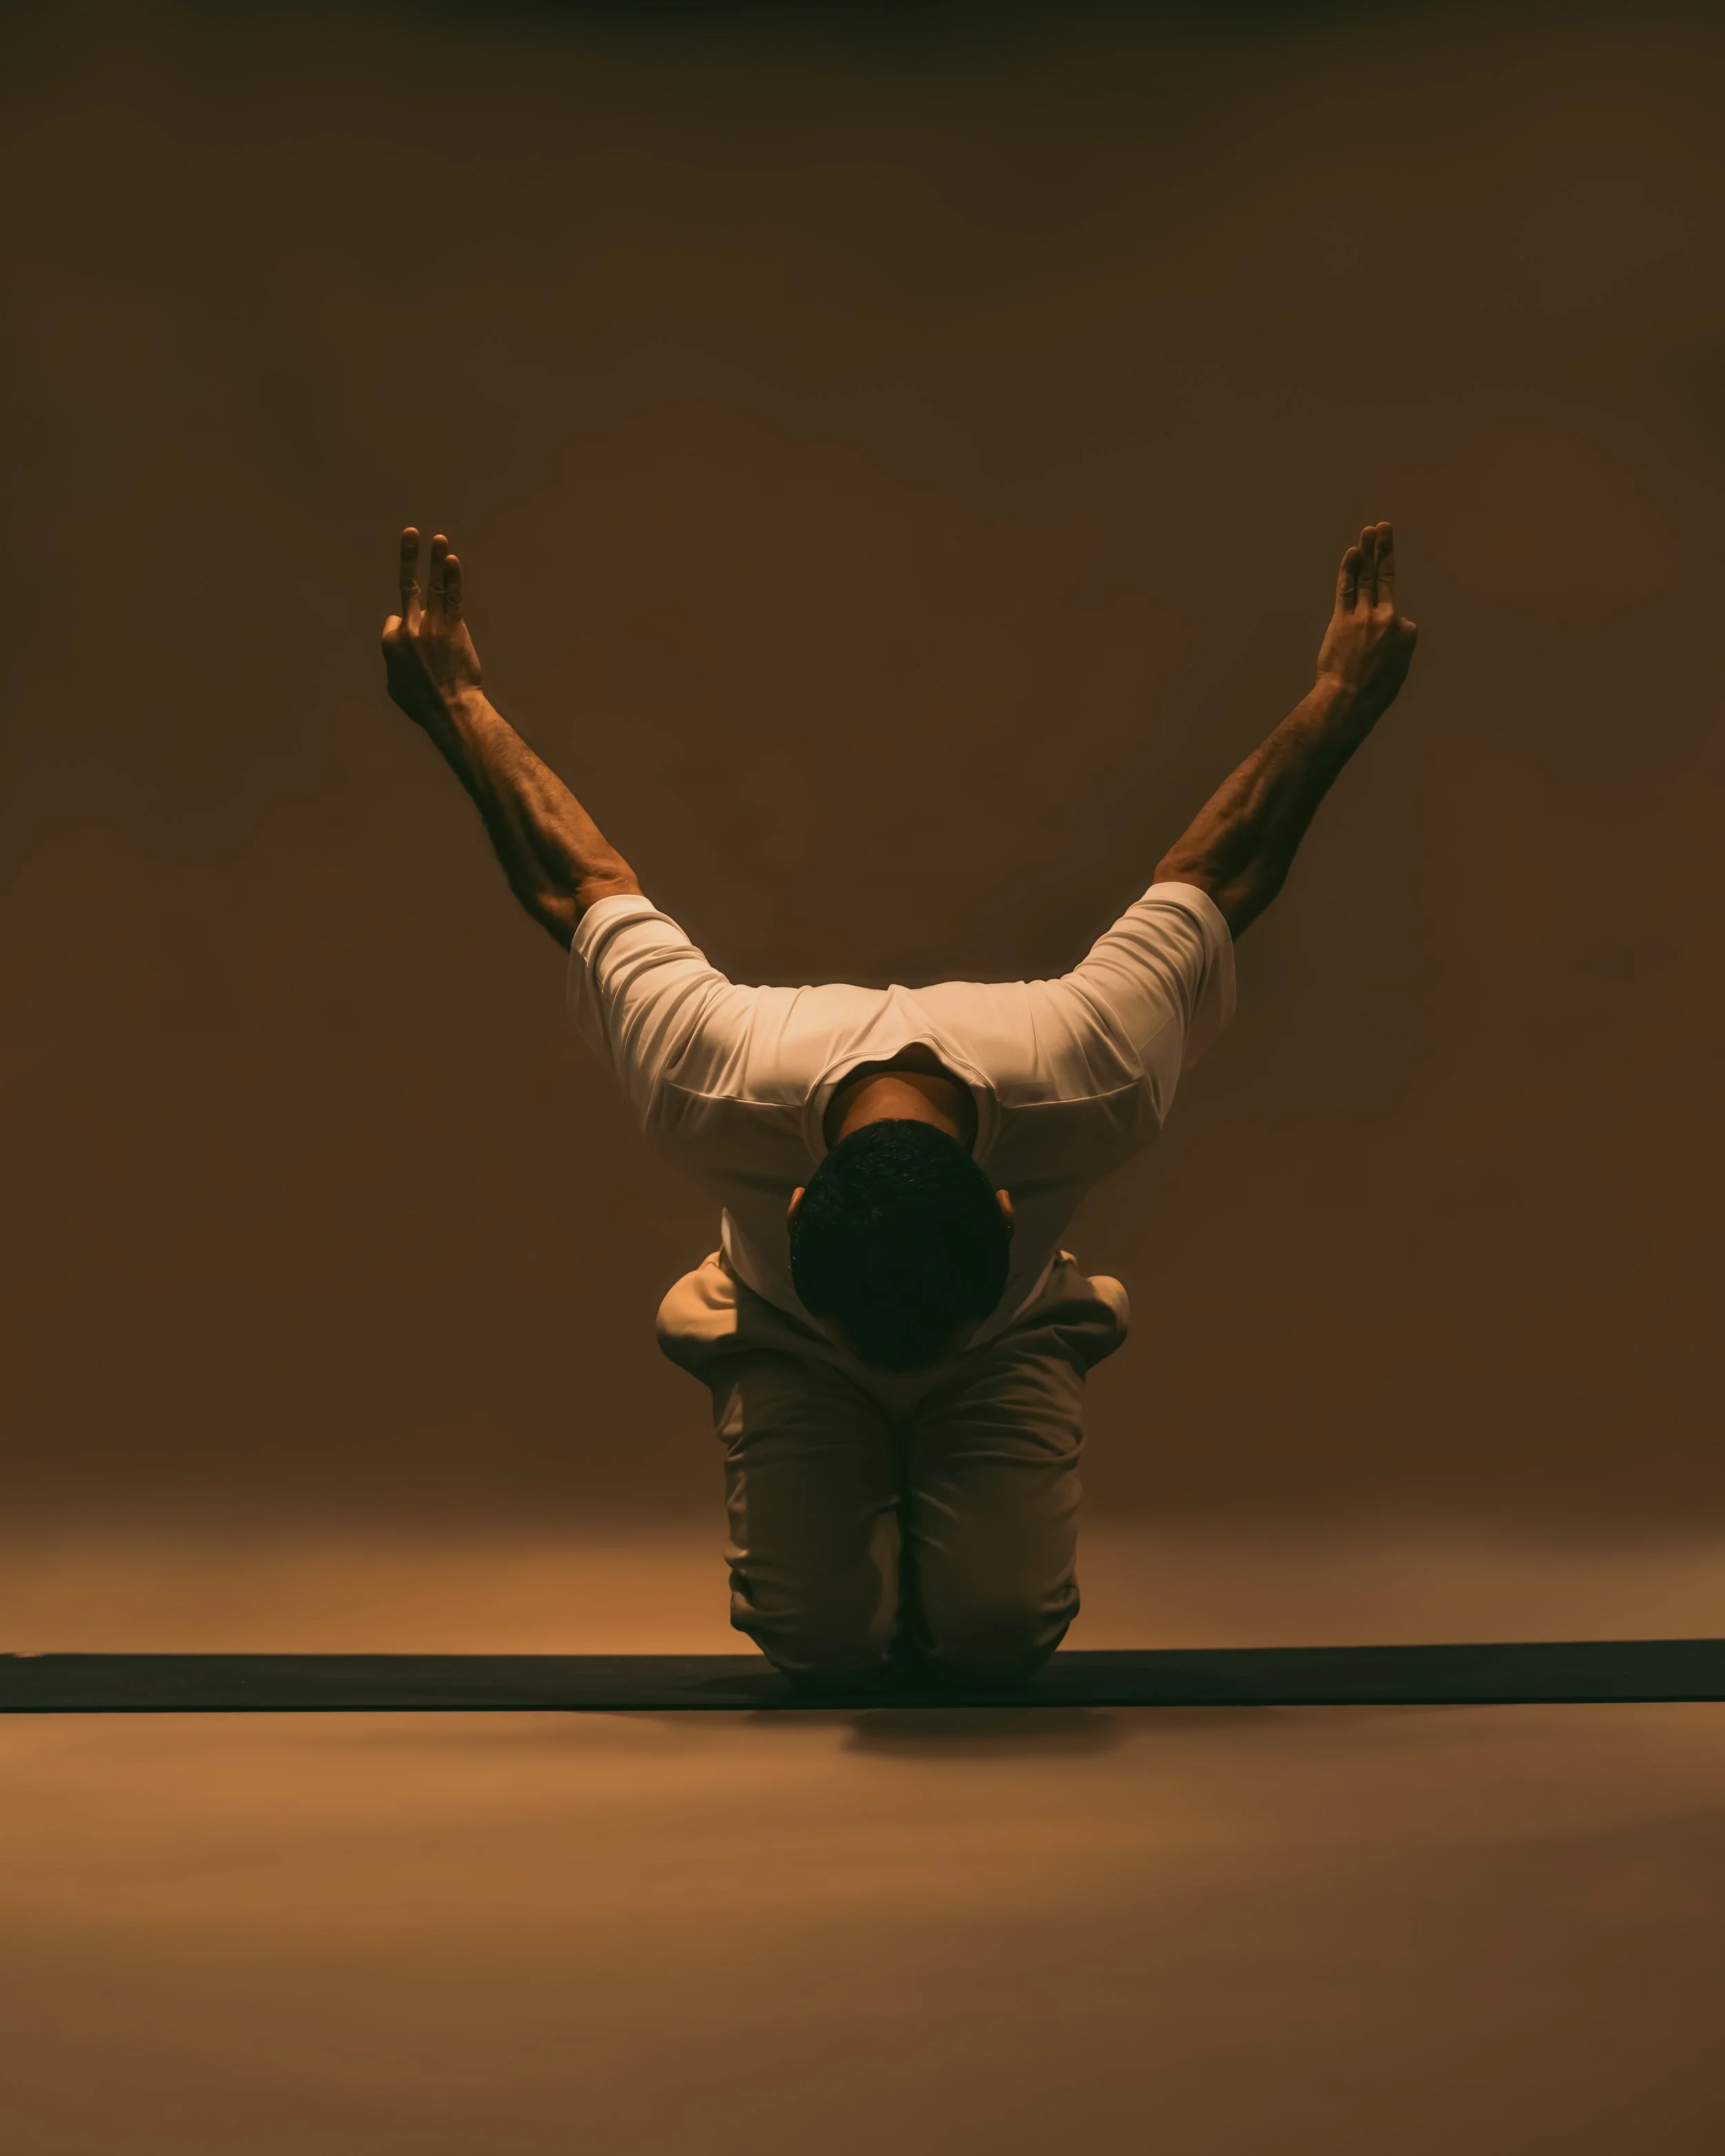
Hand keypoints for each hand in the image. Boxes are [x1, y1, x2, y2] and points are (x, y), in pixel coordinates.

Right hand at [381, 526, 482, 724]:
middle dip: (408, 556)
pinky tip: (453, 561)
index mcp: (390, 641)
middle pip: (407, 585)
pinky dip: (452, 578)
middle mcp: (409, 628)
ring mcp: (432, 625)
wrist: (450, 708)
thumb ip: (392, 660)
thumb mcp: (394, 685)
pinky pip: (452, 597)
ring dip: (435, 559)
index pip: (393, 620)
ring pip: (432, 585)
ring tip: (439, 539)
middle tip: (411, 533)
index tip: (413, 645)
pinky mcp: (453, 628)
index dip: (401, 630)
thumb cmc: (421, 703)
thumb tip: (394, 645)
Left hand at [1315, 521, 1418, 716]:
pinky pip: (1347, 589)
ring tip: (1370, 531)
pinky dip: (1348, 570)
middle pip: (1386, 578)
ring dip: (1368, 551)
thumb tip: (1393, 639)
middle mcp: (1388, 619)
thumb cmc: (1373, 693)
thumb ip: (1397, 649)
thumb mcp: (1397, 671)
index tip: (1378, 653)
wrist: (1350, 701)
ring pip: (1367, 578)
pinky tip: (1352, 552)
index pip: (1397, 618)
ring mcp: (1364, 617)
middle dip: (1385, 550)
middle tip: (1385, 528)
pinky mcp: (1343, 620)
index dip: (1387, 630)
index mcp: (1406, 633)